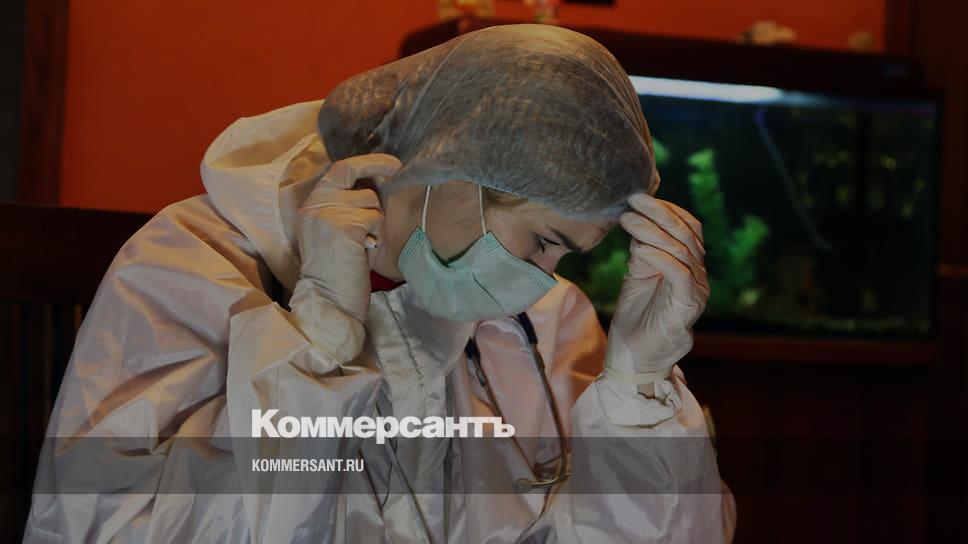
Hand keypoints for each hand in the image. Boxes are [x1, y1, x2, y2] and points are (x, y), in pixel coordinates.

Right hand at [293, 153, 401, 323]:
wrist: (329, 300)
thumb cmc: (336, 271)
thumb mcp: (333, 232)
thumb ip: (343, 207)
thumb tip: (374, 184)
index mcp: (310, 206)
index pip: (337, 170)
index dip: (365, 162)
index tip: (388, 163)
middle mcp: (315, 204)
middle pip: (352, 173)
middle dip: (378, 166)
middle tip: (397, 168)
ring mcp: (328, 212)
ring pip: (369, 200)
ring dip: (375, 221)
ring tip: (363, 243)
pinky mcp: (344, 225)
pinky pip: (374, 218)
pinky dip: (376, 235)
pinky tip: (365, 250)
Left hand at [604, 193, 708, 384]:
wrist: (634, 355)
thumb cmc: (636, 315)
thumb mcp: (637, 272)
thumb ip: (642, 247)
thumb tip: (637, 220)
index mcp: (689, 263)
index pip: (687, 226)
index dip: (666, 209)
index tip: (638, 197)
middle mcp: (698, 273)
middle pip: (686, 233)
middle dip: (658, 213)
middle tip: (633, 201)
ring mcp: (697, 289)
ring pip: (682, 250)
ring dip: (652, 232)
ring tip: (628, 221)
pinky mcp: (688, 305)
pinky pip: (679, 273)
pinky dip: (659, 257)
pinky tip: (639, 249)